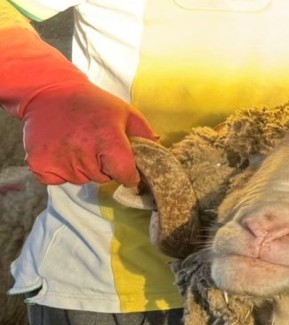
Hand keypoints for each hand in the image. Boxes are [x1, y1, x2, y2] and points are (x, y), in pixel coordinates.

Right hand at [21, 83, 157, 186]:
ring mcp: (60, 161)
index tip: (123, 164)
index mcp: (109, 141)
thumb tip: (160, 153)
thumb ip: (145, 135)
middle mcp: (84, 154)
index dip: (128, 172)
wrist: (48, 91)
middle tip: (93, 143)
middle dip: (104, 167)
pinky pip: (58, 180)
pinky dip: (60, 170)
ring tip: (75, 142)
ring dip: (82, 167)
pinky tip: (60, 149)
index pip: (126, 176)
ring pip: (81, 179)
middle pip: (103, 179)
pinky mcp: (40, 164)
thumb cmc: (93, 103)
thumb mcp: (125, 112)